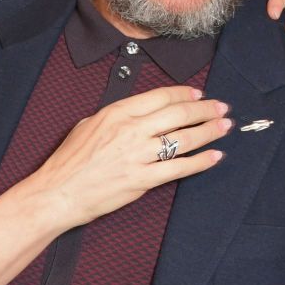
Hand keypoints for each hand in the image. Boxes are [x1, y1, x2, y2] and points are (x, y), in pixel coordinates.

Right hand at [32, 86, 229, 228]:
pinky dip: (200, 162)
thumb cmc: (69, 160)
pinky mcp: (142, 180)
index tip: (198, 93)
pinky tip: (214, 156)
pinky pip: (179, 168)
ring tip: (224, 127)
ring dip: (209, 131)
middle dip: (204, 109)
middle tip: (221, 108)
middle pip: (178, 114)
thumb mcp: (88, 124)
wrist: (59, 192)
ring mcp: (138, 156)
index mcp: (117, 113)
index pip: (160, 97)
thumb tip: (139, 113)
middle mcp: (130, 131)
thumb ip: (116, 117)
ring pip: (184, 139)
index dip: (184, 93)